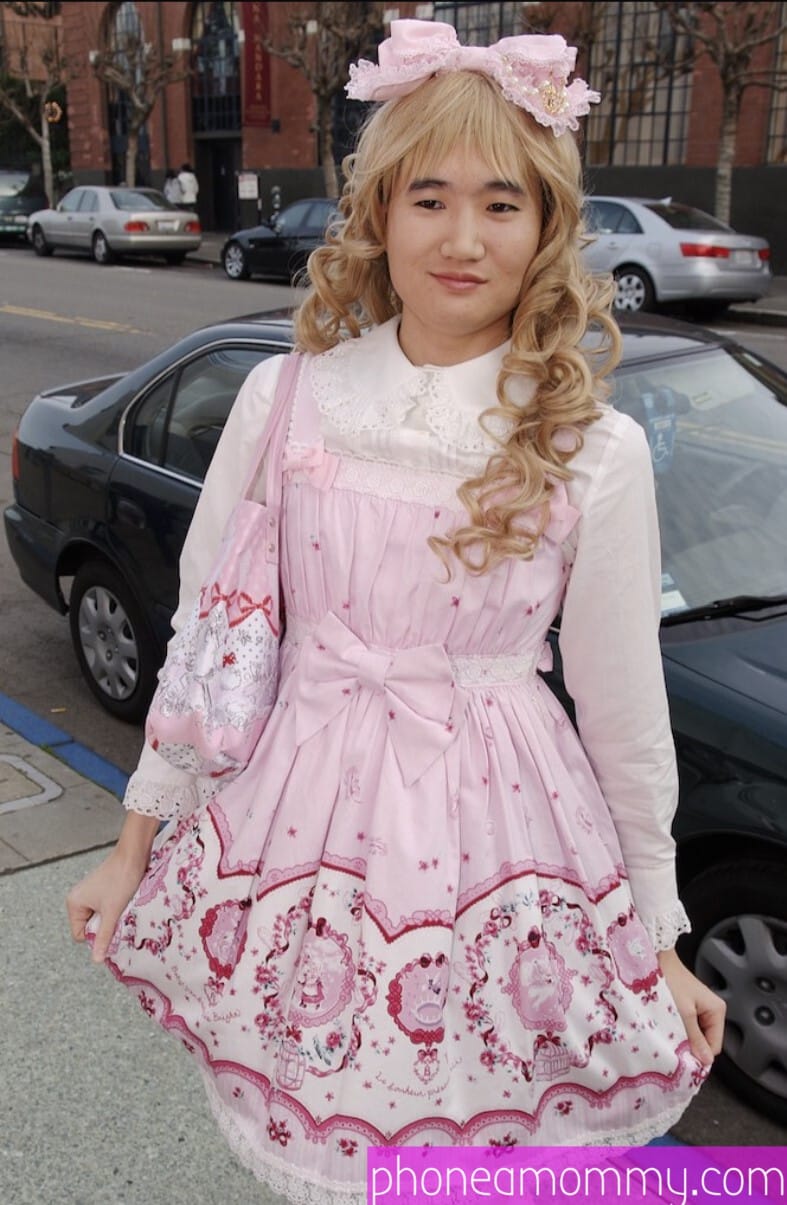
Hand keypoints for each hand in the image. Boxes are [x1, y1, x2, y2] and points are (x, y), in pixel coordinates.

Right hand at [66, 847, 146, 962]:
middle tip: (118, 916)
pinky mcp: (101, 890)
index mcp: (74, 904)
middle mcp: (78, 899)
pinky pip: (106, 909)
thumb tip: (96, 960)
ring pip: (100, 918)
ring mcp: (89, 894)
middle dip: (104, 926)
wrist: (133, 854)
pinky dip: (115, 909)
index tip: (111, 927)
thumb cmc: (121, 879)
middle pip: (90, 927)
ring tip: (121, 907)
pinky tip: (124, 901)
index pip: (80, 935)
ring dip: (112, 917)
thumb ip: (103, 937)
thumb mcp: (112, 912)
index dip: (96, 936)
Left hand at [657, 947, 725, 1065]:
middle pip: (705, 1041)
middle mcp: (711, 1010)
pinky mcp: (687, 1007)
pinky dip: (677, 1029)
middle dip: (690, 1045)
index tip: (683, 1057)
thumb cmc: (668, 980)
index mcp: (717, 1010)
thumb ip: (694, 1039)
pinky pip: (686, 1026)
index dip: (699, 1054)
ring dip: (682, 1037)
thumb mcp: (683, 1014)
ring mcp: (699, 1008)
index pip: (714, 1047)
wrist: (653, 960)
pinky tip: (666, 1025)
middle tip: (673, 1043)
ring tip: (668, 1032)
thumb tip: (705, 1061)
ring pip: (694, 1035)